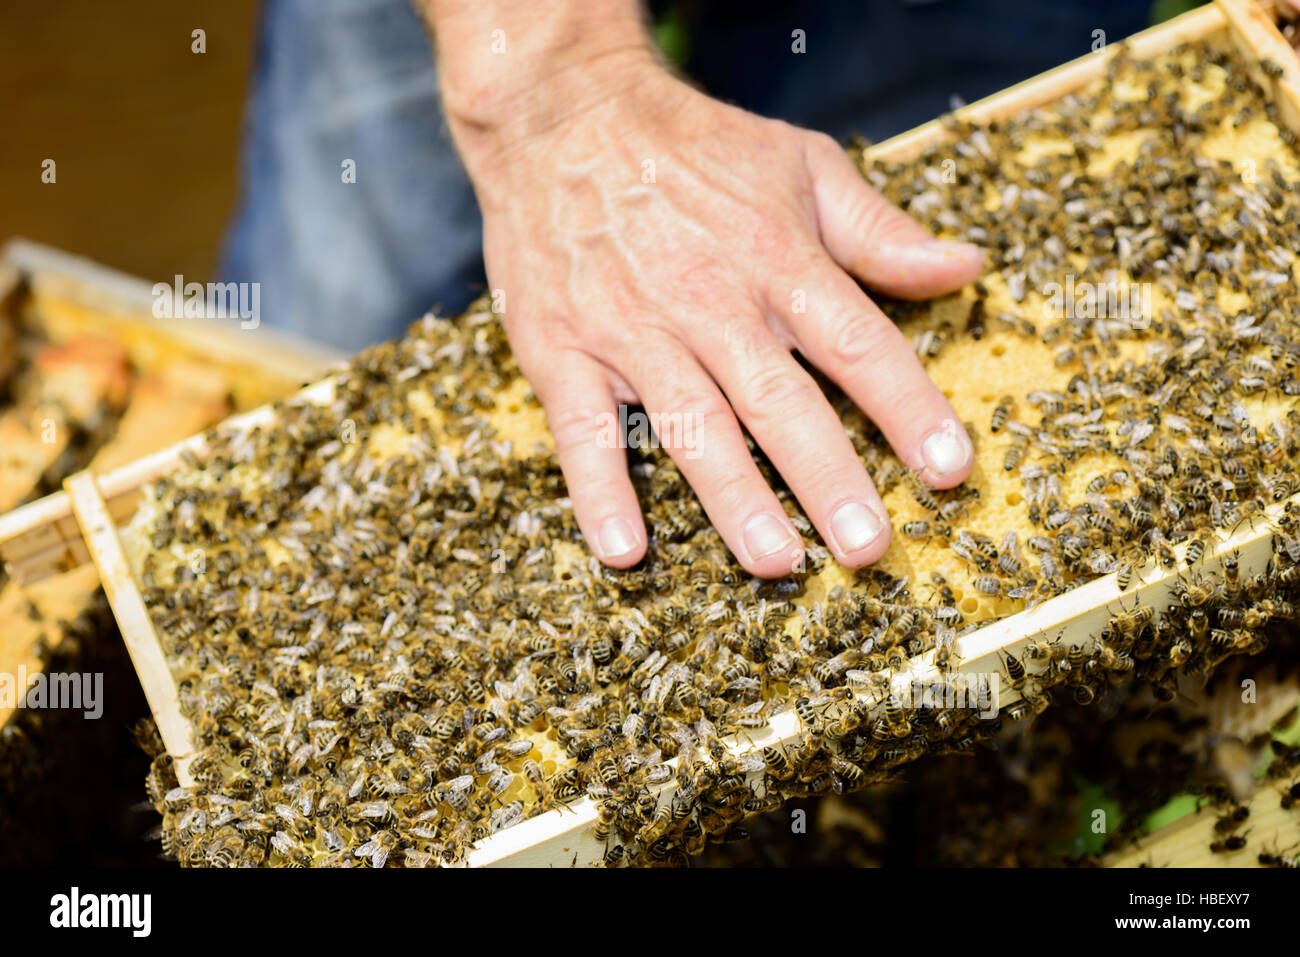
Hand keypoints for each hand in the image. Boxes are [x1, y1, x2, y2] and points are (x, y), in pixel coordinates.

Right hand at [448, 53, 982, 577]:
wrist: (562, 116)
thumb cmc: (693, 148)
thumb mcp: (801, 164)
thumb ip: (880, 230)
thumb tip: (967, 265)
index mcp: (778, 259)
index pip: (858, 344)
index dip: (908, 408)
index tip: (949, 469)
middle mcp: (710, 302)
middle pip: (781, 402)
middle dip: (828, 478)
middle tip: (869, 548)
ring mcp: (632, 331)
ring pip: (692, 425)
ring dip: (734, 498)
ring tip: (777, 563)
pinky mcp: (562, 351)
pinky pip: (582, 431)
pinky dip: (600, 492)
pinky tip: (626, 550)